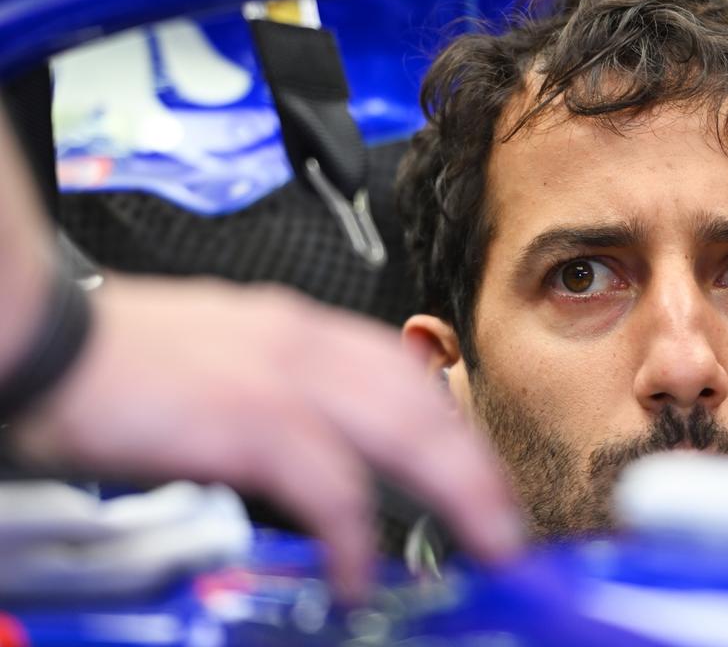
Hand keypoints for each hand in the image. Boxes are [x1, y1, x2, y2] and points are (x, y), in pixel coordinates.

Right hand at [7, 275, 521, 599]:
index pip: (407, 376)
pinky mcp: (247, 418)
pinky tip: (359, 574)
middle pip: (425, 405)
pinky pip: (330, 486)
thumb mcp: (225, 361)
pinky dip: (355, 534)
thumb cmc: (121, 364)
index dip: (454, 430)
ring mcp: (281, 376)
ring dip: (457, 494)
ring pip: (406, 433)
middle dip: (477, 469)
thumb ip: (285, 397)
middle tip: (507, 525)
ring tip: (484, 546)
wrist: (43, 341)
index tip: (479, 477)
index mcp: (300, 329)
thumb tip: (326, 452)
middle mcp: (305, 342)